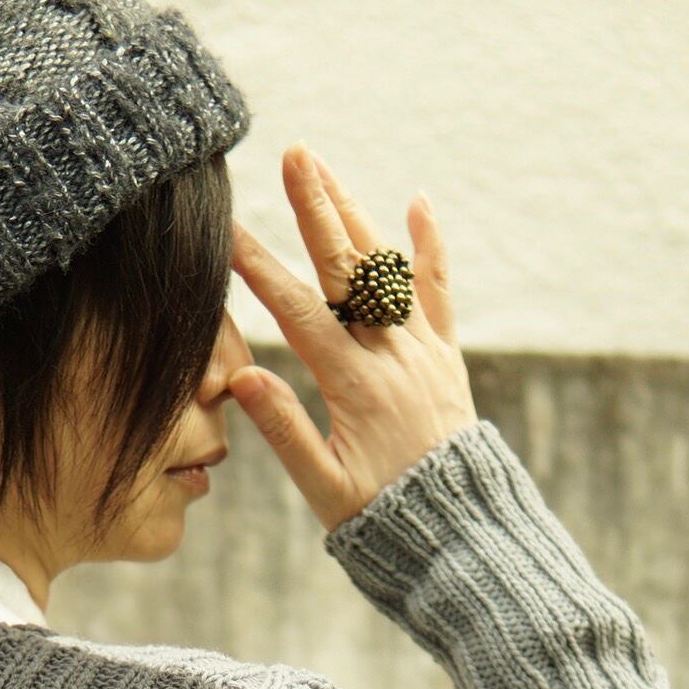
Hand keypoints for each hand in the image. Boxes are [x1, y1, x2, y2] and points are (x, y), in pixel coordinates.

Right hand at [227, 145, 477, 531]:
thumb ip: (287, 431)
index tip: (227, 229)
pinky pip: (437, 294)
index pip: (298, 312)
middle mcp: (391, 358)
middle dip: (317, 209)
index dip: (260, 268)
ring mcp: (422, 352)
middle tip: (295, 154)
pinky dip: (428, 249)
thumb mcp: (326, 488)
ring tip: (327, 170)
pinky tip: (418, 204)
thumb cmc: (384, 521)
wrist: (461, 534)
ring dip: (356, 215)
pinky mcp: (446, 359)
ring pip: (387, 269)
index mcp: (355, 387)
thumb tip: (245, 378)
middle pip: (348, 269)